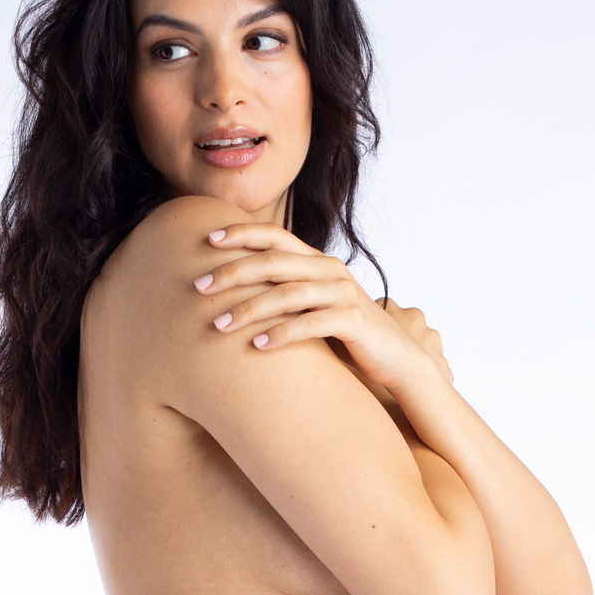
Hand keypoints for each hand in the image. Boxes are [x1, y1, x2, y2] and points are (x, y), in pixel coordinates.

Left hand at [191, 226, 453, 400]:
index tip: (206, 240)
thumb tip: (238, 296)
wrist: (395, 359)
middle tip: (199, 287)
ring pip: (289, 294)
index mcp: (316, 262)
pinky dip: (283, 334)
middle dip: (233, 272)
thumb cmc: (346, 337)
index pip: (274, 237)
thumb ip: (284, 296)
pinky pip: (312, 324)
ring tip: (219, 325)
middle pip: (274, 262)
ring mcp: (343, 294)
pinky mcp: (353, 321)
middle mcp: (329, 270)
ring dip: (250, 309)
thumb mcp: (312, 309)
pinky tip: (258, 347)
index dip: (241, 234)